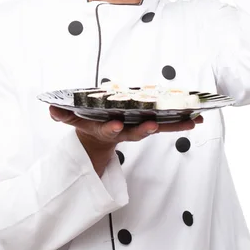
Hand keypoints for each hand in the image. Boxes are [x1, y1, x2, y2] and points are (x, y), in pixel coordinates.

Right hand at [49, 105, 203, 148]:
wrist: (99, 139)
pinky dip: (182, 122)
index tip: (115, 125)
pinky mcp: (151, 126)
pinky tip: (199, 118)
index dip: (112, 129)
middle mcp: (125, 132)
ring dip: (175, 126)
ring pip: (157, 128)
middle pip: (136, 132)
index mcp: (106, 129)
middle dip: (145, 130)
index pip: (109, 130)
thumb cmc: (88, 123)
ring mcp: (139, 130)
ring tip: (192, 121)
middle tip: (154, 126)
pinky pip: (168, 124)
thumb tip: (51, 109)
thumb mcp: (73, 120)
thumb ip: (63, 115)